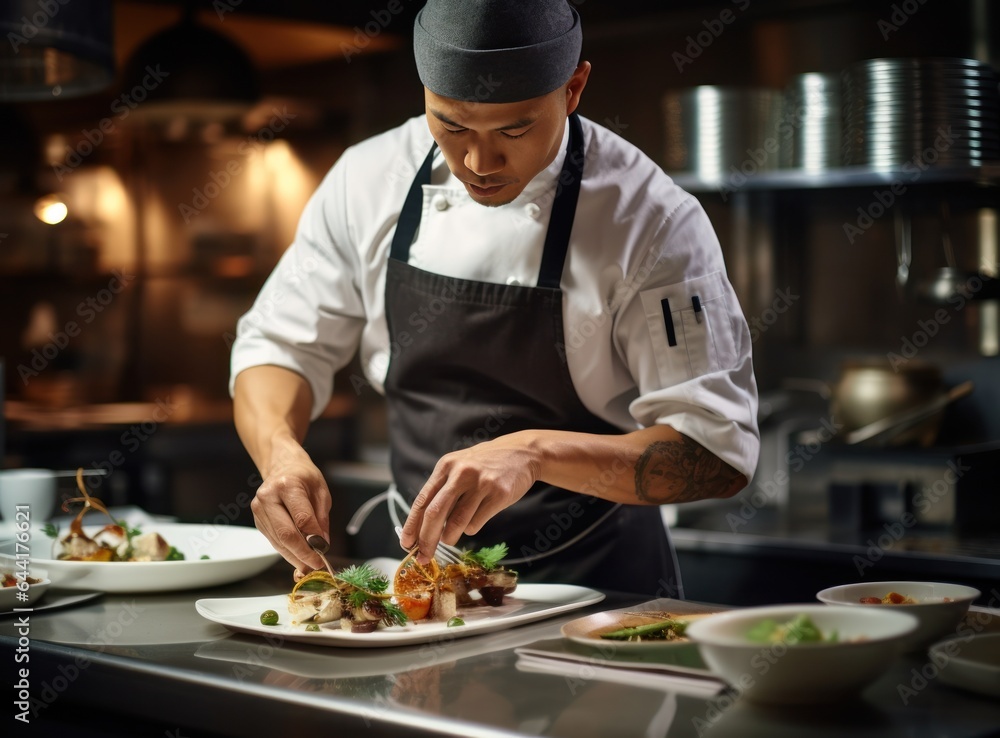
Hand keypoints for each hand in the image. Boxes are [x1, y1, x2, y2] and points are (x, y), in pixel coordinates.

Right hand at [250, 445, 330, 574]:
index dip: (313, 540)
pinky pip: (274, 540)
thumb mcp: (321, 492)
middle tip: (316, 566)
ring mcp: (259, 509)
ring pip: (278, 541)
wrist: (282, 466)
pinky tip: (298, 557)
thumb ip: (321, 519)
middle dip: (302, 554)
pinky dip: (287, 551)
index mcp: (287, 485)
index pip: (301, 519)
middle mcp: (268, 497)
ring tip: (309, 566)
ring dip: (294, 557)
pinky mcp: (257, 520)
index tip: (323, 553)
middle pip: (285, 534)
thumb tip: (321, 545)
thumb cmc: (304, 477)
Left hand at [400, 431, 539, 561]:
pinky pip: (477, 522)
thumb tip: (423, 526)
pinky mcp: (499, 494)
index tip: (406, 544)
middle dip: (426, 540)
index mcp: (446, 466)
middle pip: (435, 513)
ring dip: (449, 537)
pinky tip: (475, 520)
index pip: (422, 500)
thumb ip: (443, 489)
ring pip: (456, 522)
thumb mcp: (460, 466)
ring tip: (449, 539)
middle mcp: (461, 472)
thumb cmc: (486, 464)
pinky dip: (471, 528)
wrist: (523, 453)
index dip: (412, 525)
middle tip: (424, 557)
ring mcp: (481, 483)